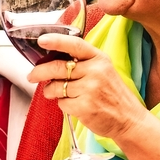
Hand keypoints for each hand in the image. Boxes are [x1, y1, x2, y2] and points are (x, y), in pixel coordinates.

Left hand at [26, 33, 148, 140]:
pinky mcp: (85, 107)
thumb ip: (82, 63)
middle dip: (39, 72)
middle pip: (57, 67)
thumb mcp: (103, 70)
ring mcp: (90, 89)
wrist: (128, 119)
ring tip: (59, 93)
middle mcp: (96, 71)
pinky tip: (75, 105)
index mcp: (99, 58)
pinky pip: (62, 103)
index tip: (41, 40)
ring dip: (51, 91)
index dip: (56, 41)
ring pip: (56, 87)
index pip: (75, 45)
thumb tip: (50, 60)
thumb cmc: (111, 94)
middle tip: (32, 75)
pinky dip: (64, 105)